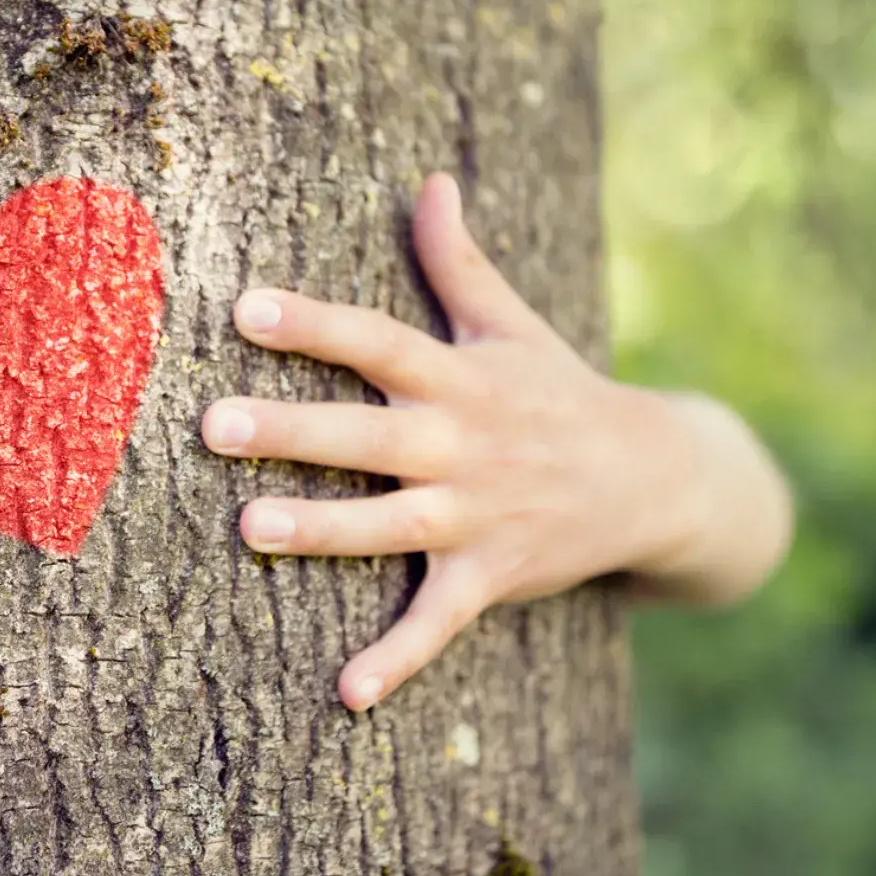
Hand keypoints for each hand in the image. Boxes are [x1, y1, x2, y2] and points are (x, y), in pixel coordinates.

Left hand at [201, 172, 790, 709]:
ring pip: (388, 524)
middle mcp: (463, 443)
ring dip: (322, 529)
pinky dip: (398, 661)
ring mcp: (477, 514)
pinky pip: (439, 623)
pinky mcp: (491, 576)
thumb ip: (459, 260)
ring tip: (250, 528)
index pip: (379, 341)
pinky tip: (346, 693)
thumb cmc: (561, 393)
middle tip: (214, 423)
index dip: (315, 324)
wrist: (661, 479)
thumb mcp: (514, 325)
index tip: (245, 307)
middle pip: (367, 432)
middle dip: (292, 428)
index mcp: (460, 378)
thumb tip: (431, 181)